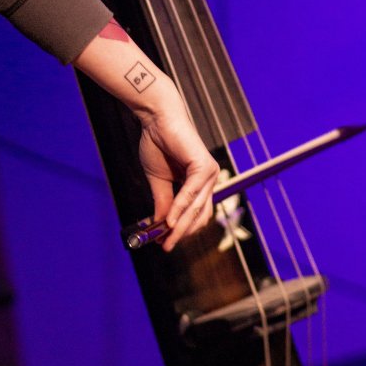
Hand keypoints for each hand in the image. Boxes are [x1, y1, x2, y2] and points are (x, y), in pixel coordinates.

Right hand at [137, 93, 218, 250]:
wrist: (156, 120)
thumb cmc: (158, 144)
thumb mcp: (160, 181)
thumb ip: (164, 203)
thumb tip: (163, 227)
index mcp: (200, 182)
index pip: (197, 214)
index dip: (182, 230)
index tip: (165, 242)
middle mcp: (209, 178)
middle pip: (200, 215)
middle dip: (182, 233)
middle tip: (165, 246)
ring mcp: (209, 172)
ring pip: (196, 209)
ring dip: (180, 226)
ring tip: (164, 237)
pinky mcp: (204, 166)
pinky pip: (191, 195)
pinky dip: (179, 209)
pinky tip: (168, 221)